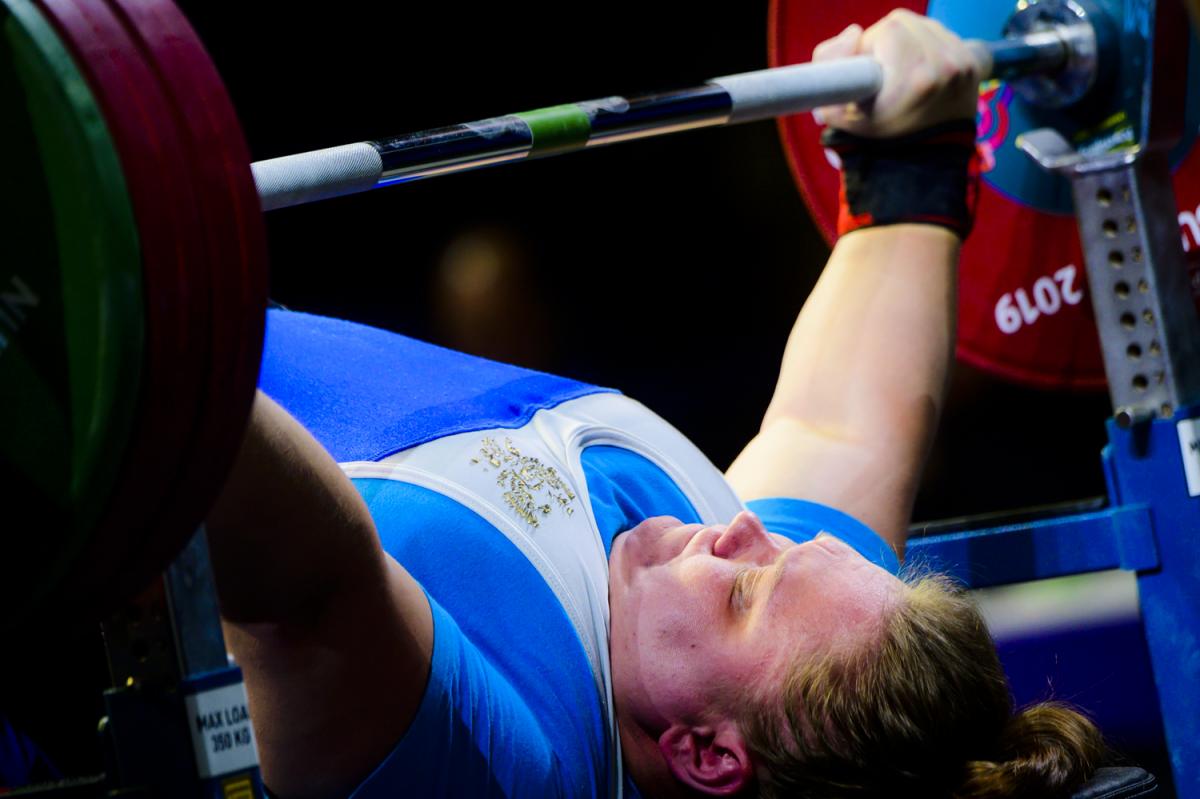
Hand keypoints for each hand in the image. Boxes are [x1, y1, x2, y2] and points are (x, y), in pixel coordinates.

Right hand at [813, 10, 979, 137]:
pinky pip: (945, 38)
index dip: (868, 47)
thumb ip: (827, 62)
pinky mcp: (973, 66)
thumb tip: (854, 33)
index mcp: (913, 72)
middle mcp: (944, 63)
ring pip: (925, 27)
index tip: (867, 70)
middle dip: (888, 41)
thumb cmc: (876, 139)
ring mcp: (963, 63)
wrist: (920, 166)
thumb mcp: (835, 110)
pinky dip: (930, 49)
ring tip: (902, 73)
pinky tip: (921, 73)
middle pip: (906, 22)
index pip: (884, 30)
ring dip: (909, 42)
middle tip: (882, 72)